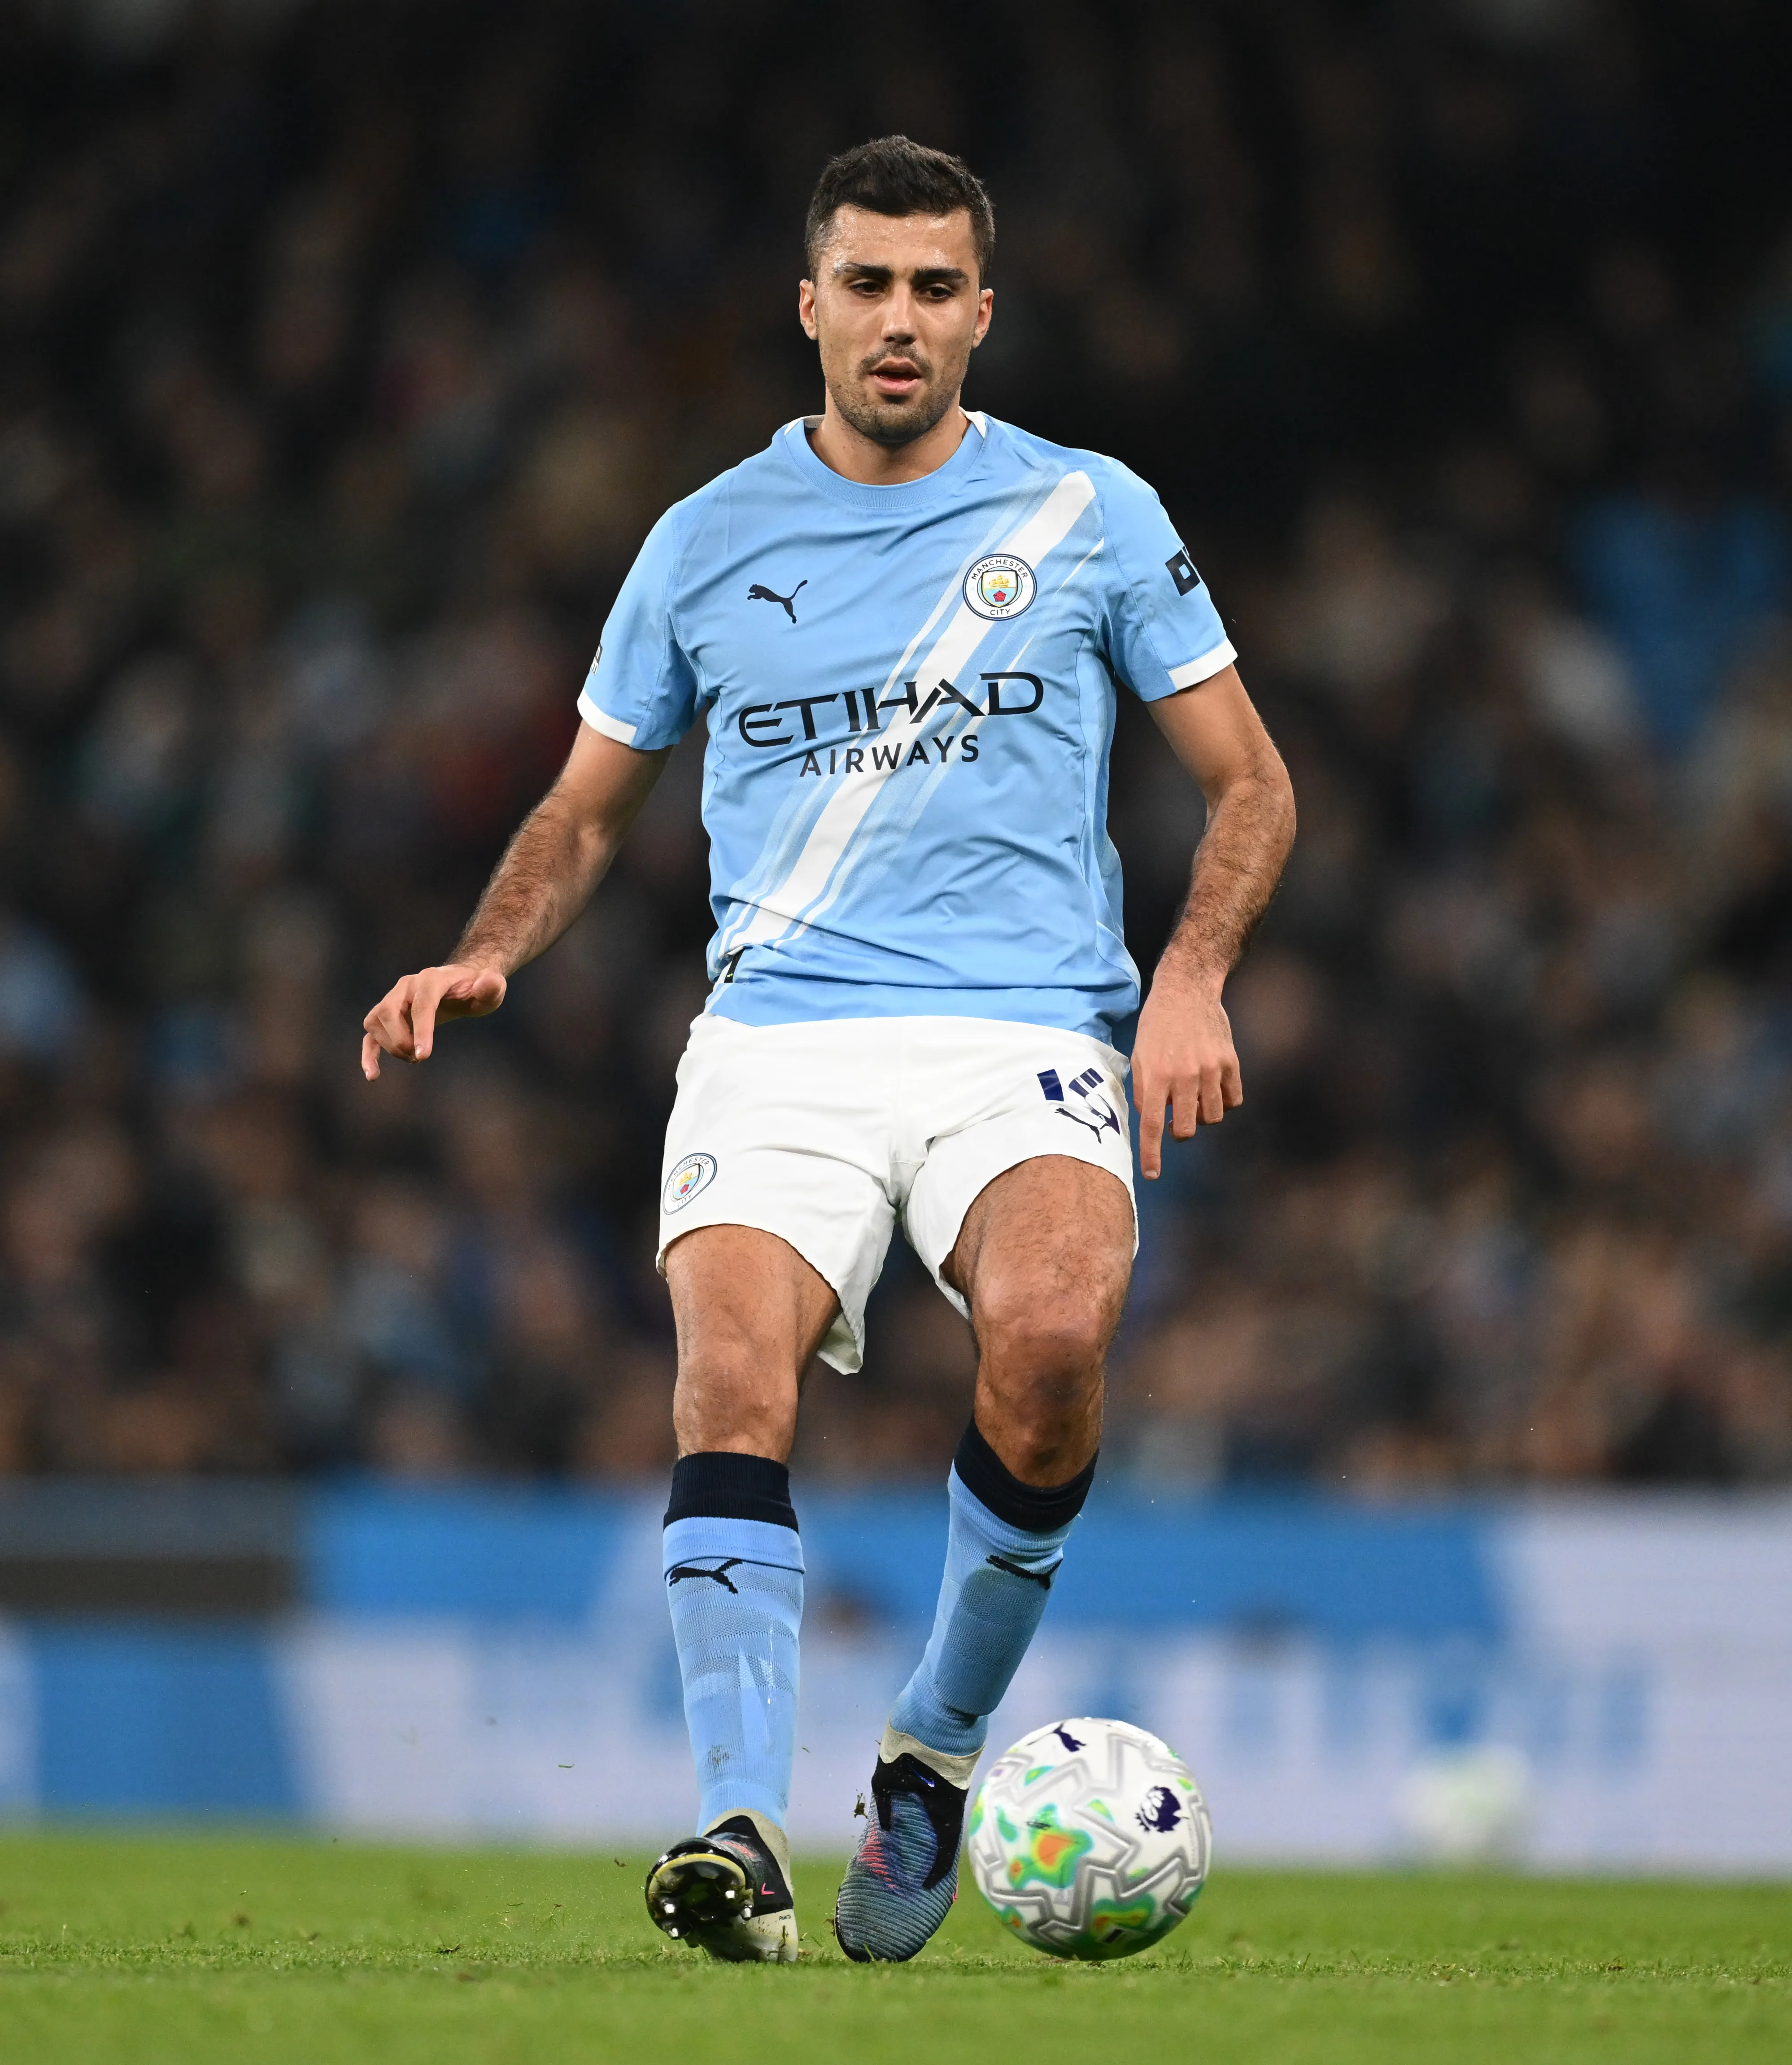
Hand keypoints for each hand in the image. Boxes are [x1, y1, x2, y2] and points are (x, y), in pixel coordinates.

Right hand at [361, 963, 506, 1079]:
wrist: (462, 982)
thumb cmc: (477, 989)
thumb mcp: (492, 988)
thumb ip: (491, 986)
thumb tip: (488, 984)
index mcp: (432, 979)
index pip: (422, 1004)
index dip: (421, 1030)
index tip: (423, 1056)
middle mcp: (407, 986)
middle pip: (388, 1011)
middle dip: (401, 1039)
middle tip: (420, 1058)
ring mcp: (394, 999)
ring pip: (375, 1021)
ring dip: (390, 1046)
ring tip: (413, 1058)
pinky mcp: (388, 1016)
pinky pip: (370, 1033)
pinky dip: (368, 1053)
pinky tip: (373, 1076)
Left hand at [1131, 967, 1241, 1179]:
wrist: (1186, 991)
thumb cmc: (1156, 1026)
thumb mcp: (1139, 1056)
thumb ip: (1145, 1091)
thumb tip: (1151, 1123)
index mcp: (1156, 1075)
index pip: (1152, 1126)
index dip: (1151, 1155)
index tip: (1151, 1176)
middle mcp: (1184, 1076)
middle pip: (1185, 1129)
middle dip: (1179, 1132)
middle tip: (1175, 1119)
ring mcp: (1210, 1070)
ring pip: (1212, 1118)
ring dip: (1201, 1116)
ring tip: (1193, 1097)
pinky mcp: (1230, 1063)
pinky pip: (1233, 1101)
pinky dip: (1223, 1102)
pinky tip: (1212, 1088)